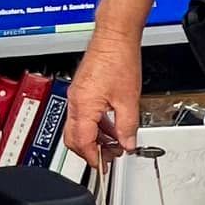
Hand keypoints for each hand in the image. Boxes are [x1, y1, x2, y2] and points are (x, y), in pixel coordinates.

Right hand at [64, 32, 142, 169]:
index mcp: (83, 106)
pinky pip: (84, 114)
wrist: (114, 37)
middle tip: (108, 158)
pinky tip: (111, 127)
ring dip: (95, 138)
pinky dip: (96, 124)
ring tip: (114, 144)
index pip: (82, 142)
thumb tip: (128, 144)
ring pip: (79, 127)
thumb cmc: (119, 60)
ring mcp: (77, 96)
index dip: (93, 158)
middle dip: (91, 150)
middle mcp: (75, 102)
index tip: (103, 167)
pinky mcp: (82, 90)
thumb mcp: (129, 100)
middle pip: (74, 138)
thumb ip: (128, 127)